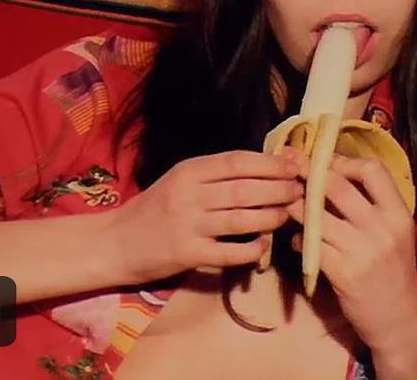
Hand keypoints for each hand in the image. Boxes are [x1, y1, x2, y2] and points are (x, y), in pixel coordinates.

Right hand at [105, 149, 303, 284]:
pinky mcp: (187, 254)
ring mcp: (188, 225)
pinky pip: (229, 251)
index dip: (271, 163)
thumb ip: (216, 175)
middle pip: (245, 189)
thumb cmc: (154, 209)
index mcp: (189, 171)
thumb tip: (266, 166)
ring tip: (289, 214)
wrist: (116, 242)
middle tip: (300, 192)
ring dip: (272, 216)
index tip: (295, 166)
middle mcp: (189, 194)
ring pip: (241, 218)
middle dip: (279, 189)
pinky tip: (264, 246)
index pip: (238, 161)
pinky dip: (252, 249)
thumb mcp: (180, 181)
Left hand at [286, 153, 416, 352]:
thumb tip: (333, 176)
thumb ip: (372, 207)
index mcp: (398, 214)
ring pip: (316, 215)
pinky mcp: (342, 272)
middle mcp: (382, 228)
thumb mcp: (395, 234)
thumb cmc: (394, 272)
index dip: (344, 161)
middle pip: (337, 185)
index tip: (326, 164)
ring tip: (288, 206)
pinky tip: (298, 242)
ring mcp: (361, 250)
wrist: (398, 319)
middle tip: (290, 168)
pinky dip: (298, 240)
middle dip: (308, 174)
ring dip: (296, 207)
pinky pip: (310, 245)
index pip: (372, 169)